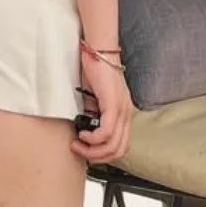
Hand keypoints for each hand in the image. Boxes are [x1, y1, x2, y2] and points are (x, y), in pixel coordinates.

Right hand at [73, 49, 131, 164]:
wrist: (98, 50)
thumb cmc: (95, 70)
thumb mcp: (93, 99)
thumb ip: (93, 116)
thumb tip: (84, 132)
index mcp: (123, 113)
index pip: (120, 145)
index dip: (103, 154)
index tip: (86, 151)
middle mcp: (126, 113)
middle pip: (118, 150)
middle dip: (97, 157)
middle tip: (80, 151)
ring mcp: (122, 110)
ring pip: (113, 145)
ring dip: (93, 150)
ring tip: (79, 144)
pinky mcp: (114, 104)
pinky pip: (107, 132)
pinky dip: (93, 139)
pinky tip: (83, 134)